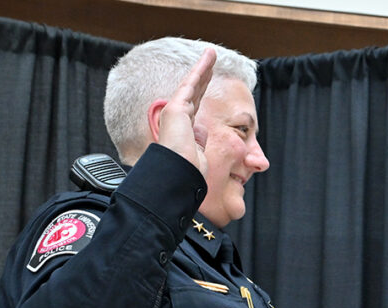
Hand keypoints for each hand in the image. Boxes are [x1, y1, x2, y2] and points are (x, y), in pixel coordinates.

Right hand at [150, 47, 215, 174]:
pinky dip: (200, 70)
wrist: (178, 173)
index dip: (202, 90)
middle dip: (204, 75)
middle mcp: (178, 118)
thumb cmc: (187, 170)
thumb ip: (200, 139)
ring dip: (203, 67)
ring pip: (193, 84)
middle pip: (194, 91)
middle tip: (211, 62)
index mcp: (183, 129)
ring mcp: (175, 111)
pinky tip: (208, 59)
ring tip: (211, 54)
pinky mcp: (176, 107)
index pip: (194, 104)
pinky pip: (191, 83)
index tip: (208, 79)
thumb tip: (202, 131)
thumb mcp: (198, 153)